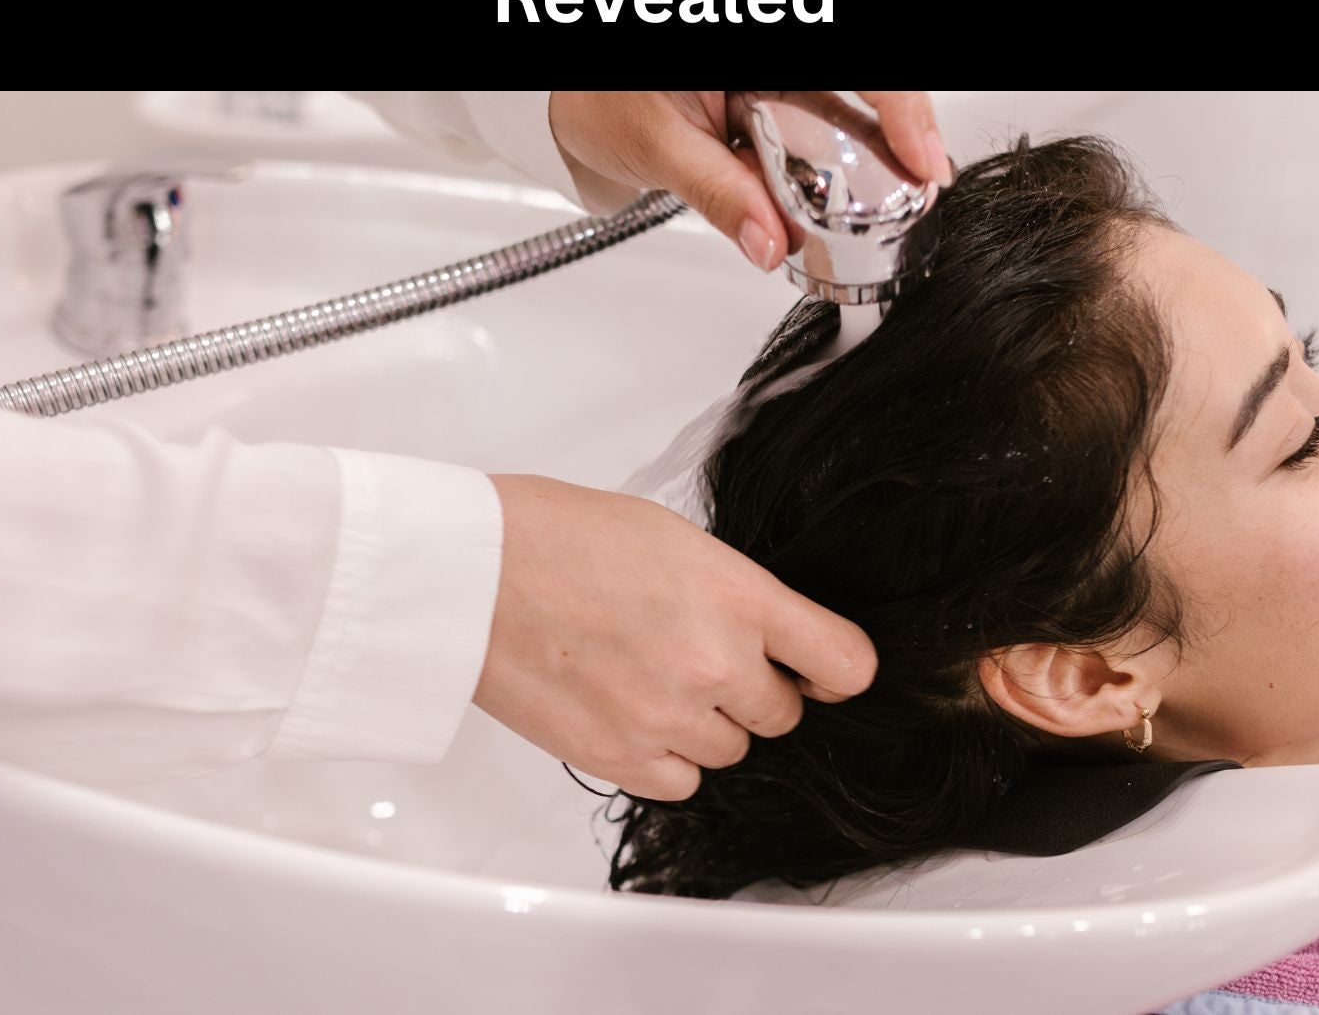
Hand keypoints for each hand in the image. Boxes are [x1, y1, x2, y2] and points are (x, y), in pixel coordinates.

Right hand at [474, 473, 877, 800]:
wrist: (473, 572)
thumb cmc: (558, 537)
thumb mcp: (673, 539)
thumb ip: (730, 593)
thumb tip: (759, 632)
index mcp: (738, 595)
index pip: (845, 662)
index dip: (836, 671)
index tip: (820, 671)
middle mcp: (716, 662)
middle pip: (782, 714)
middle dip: (752, 691)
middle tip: (699, 658)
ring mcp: (669, 716)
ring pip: (731, 751)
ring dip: (706, 725)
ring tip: (650, 678)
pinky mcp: (620, 755)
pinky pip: (681, 782)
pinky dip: (665, 757)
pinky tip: (630, 713)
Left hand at [548, 91, 952, 272]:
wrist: (569, 102)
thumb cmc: (600, 99)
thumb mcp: (658, 146)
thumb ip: (718, 193)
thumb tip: (770, 242)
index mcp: (749, 45)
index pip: (849, 67)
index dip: (900, 107)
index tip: (922, 159)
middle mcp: (770, 57)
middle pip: (860, 89)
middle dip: (896, 137)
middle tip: (921, 187)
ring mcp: (777, 78)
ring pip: (847, 112)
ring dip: (870, 157)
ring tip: (896, 195)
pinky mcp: (778, 103)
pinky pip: (823, 131)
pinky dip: (838, 167)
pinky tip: (852, 195)